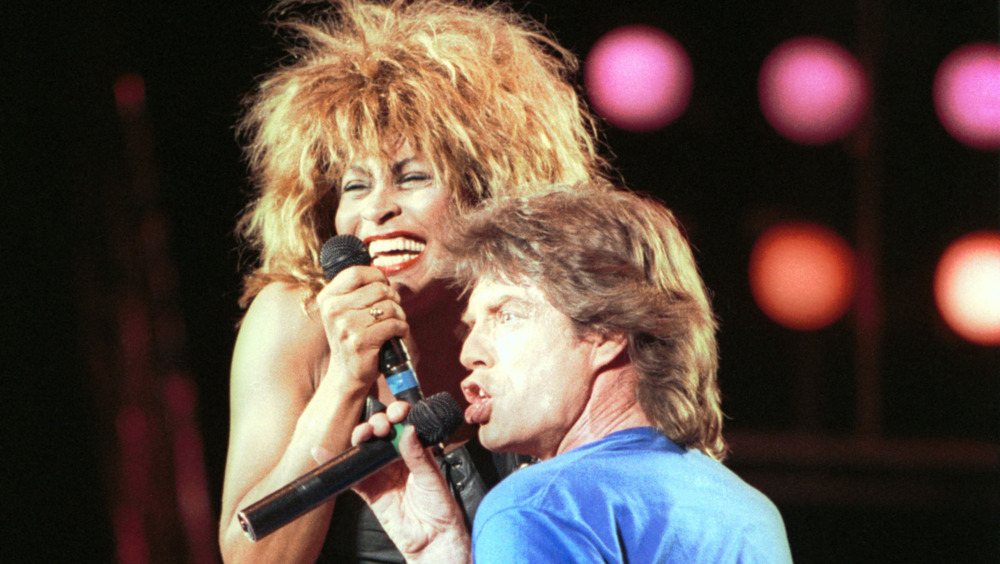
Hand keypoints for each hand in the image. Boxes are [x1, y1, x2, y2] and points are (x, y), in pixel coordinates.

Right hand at [315, 265, 407, 387]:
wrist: (347, 373)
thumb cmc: (353, 337)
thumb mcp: (346, 311)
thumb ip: (358, 291)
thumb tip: (383, 276)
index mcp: (328, 298)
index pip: (356, 273)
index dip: (376, 277)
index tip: (384, 287)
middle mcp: (334, 310)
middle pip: (378, 289)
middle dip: (393, 298)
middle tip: (392, 311)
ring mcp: (346, 326)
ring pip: (389, 306)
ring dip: (400, 315)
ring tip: (394, 324)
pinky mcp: (360, 341)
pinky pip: (393, 324)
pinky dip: (402, 329)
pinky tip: (397, 335)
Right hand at [320, 402, 471, 563]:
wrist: (432, 538)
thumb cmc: (439, 507)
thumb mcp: (431, 477)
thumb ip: (417, 455)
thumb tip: (408, 430)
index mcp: (415, 451)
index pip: (402, 426)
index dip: (397, 415)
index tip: (396, 412)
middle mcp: (397, 459)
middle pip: (381, 434)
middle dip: (377, 423)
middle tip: (380, 427)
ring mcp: (381, 474)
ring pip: (365, 449)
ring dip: (361, 437)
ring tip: (363, 435)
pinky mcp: (369, 491)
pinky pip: (351, 475)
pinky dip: (337, 464)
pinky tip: (324, 452)